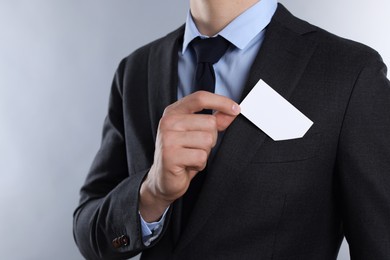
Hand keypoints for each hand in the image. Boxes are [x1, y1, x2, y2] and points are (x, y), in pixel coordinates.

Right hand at [139, 91, 239, 221]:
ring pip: (207, 140)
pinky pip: (201, 156)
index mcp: (173, 112)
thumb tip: (232, 112)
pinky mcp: (170, 155)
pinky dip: (200, 164)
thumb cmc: (181, 154)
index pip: (200, 98)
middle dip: (210, 139)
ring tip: (191, 156)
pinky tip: (188, 165)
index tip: (235, 109)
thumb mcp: (197, 133)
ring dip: (204, 152)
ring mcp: (167, 138)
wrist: (163, 179)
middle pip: (209, 123)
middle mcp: (168, 121)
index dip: (220, 102)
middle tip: (195, 147)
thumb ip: (214, 121)